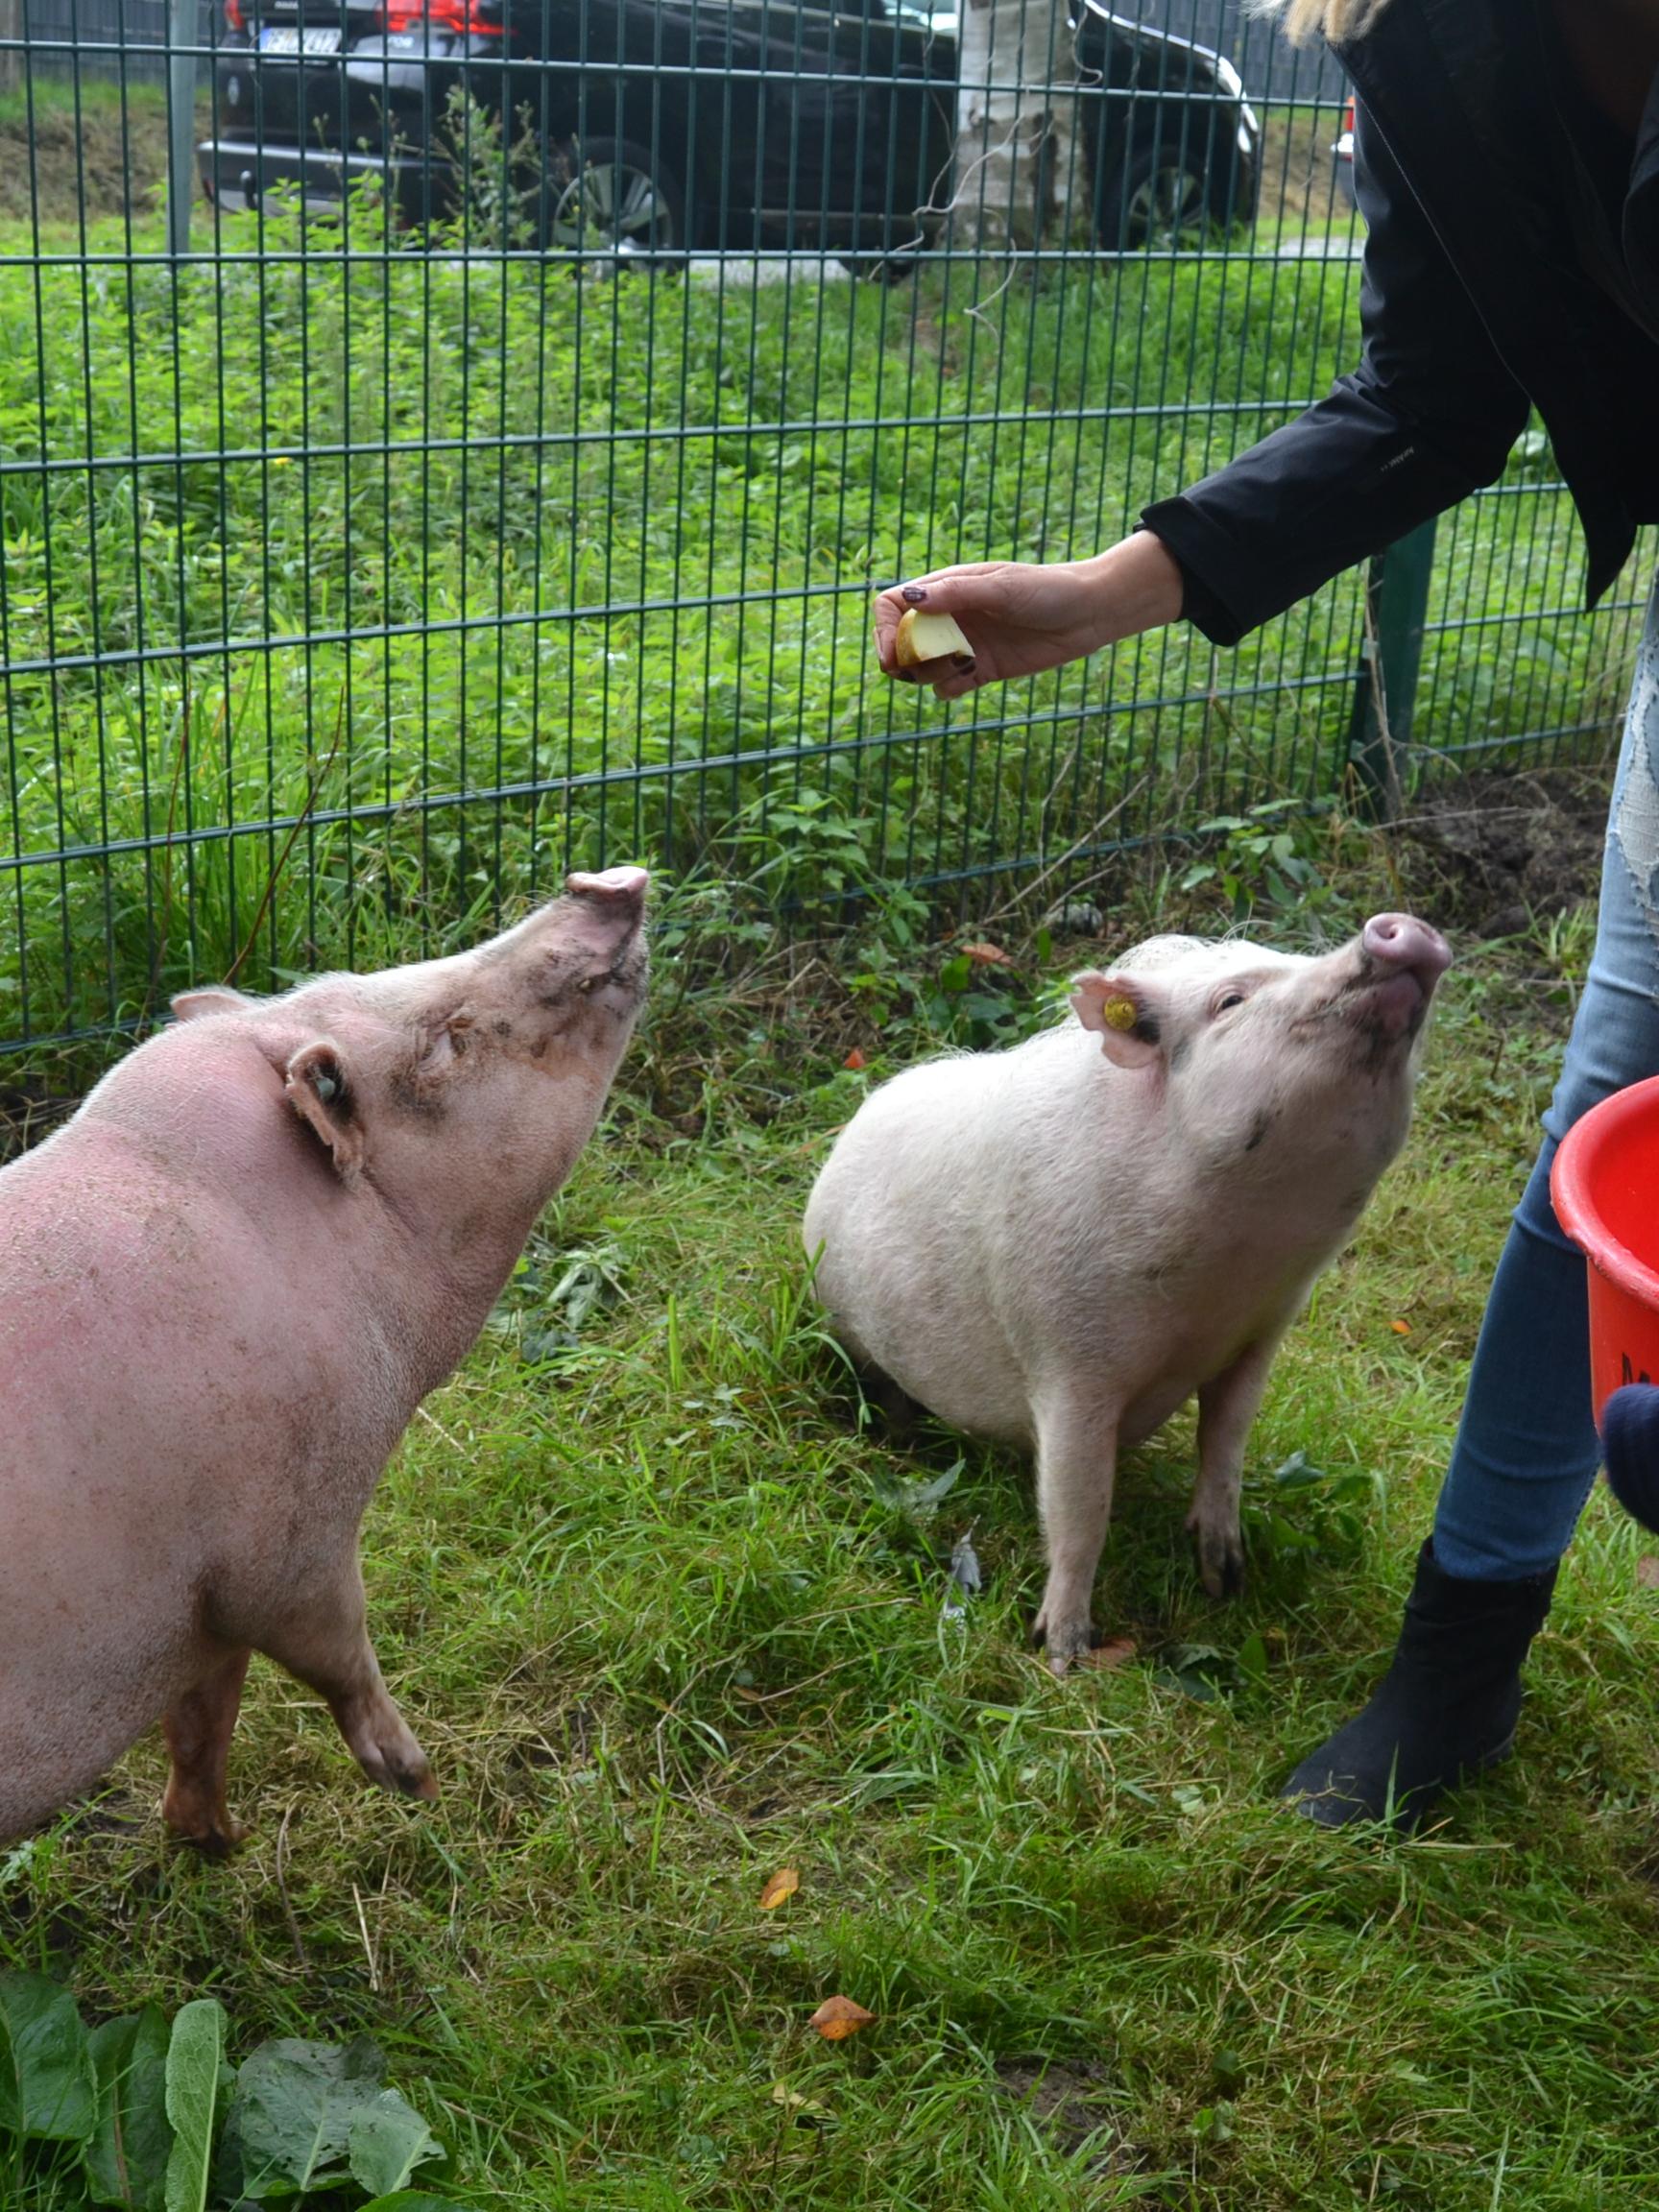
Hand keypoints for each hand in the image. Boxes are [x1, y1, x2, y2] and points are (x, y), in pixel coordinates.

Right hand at [871, 533, 1185, 698]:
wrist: (1089, 613)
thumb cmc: (1047, 589)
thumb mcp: (1002, 586)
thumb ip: (957, 594)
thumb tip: (911, 600)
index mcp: (947, 588)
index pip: (894, 605)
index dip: (884, 628)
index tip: (892, 650)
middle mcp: (950, 616)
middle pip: (902, 641)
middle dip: (901, 658)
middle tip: (916, 668)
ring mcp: (966, 644)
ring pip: (923, 667)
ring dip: (927, 674)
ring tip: (956, 667)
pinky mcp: (983, 669)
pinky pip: (950, 686)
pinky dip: (949, 689)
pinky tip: (968, 680)